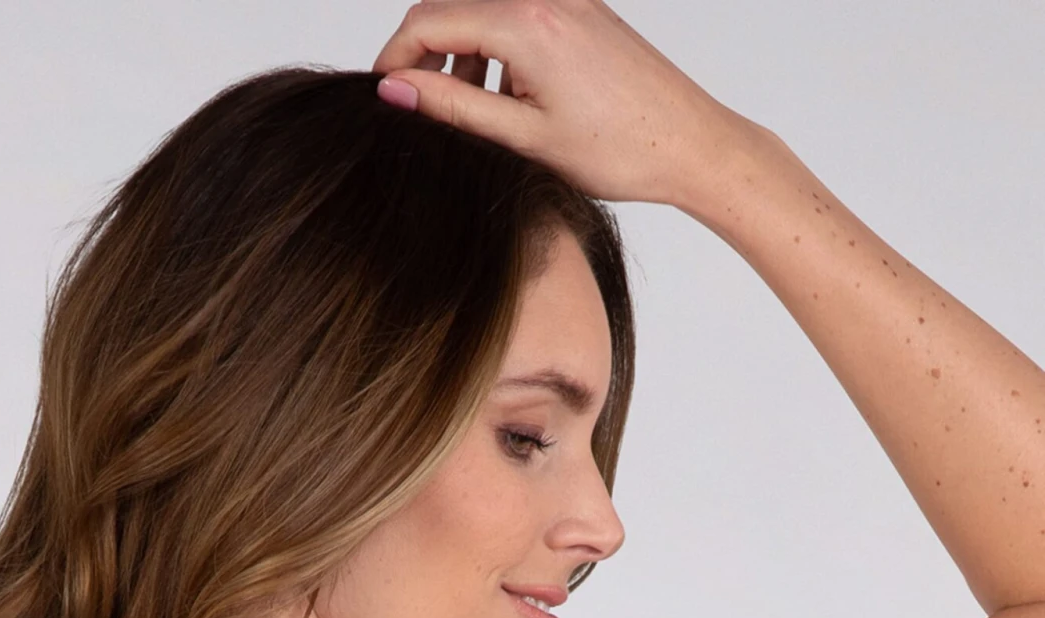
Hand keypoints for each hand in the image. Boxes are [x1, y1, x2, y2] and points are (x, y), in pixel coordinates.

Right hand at [372, 0, 754, 208]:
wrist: (690, 143)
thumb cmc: (619, 150)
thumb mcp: (522, 138)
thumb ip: (453, 108)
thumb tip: (394, 92)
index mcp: (525, 22)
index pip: (427, 21)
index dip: (393, 60)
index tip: (382, 100)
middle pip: (449, 8)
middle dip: (421, 55)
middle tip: (416, 110)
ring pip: (480, 12)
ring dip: (457, 54)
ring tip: (466, 113)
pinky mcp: (579, 9)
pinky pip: (515, 16)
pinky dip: (493, 50)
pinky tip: (502, 98)